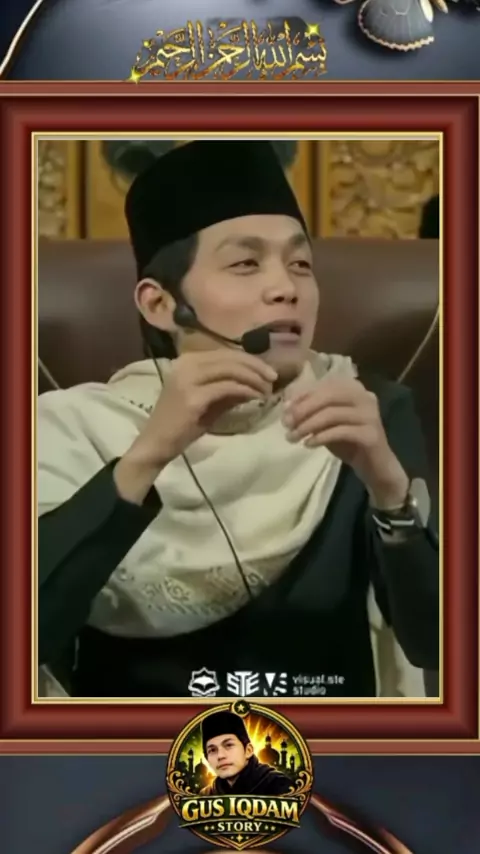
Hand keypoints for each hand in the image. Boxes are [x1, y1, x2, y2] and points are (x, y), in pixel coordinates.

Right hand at [127, 350, 276, 467]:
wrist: (156, 444)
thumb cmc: (181, 425)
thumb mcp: (209, 403)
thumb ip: (229, 390)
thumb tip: (256, 383)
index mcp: (187, 361)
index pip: (226, 353)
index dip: (251, 360)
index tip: (269, 373)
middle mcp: (186, 364)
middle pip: (231, 358)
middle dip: (256, 367)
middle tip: (274, 380)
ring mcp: (187, 379)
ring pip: (231, 370)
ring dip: (254, 379)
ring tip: (267, 391)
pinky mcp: (193, 396)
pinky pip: (228, 387)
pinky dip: (246, 391)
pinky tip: (257, 398)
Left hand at [282, 376, 408, 507]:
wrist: (375, 467)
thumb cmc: (348, 442)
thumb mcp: (326, 424)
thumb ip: (311, 412)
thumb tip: (287, 407)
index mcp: (354, 389)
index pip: (324, 385)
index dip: (302, 396)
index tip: (285, 411)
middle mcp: (365, 397)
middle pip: (329, 394)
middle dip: (303, 409)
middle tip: (286, 424)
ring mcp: (370, 414)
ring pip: (333, 413)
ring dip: (307, 425)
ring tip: (292, 437)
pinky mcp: (371, 434)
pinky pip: (341, 431)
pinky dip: (321, 437)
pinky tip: (308, 444)